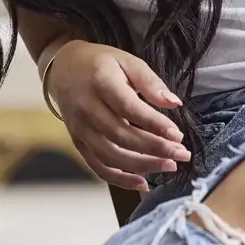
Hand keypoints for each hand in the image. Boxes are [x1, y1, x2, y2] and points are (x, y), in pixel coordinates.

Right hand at [43, 40, 191, 191]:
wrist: (64, 69)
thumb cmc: (100, 64)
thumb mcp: (127, 61)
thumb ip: (150, 82)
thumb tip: (173, 103)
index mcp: (100, 82)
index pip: (129, 108)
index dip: (154, 124)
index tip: (177, 135)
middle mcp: (86, 108)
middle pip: (121, 135)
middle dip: (154, 148)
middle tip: (181, 154)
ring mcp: (80, 128)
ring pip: (110, 155)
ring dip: (141, 166)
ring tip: (168, 166)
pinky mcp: (78, 142)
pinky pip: (97, 166)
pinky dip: (119, 179)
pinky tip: (142, 183)